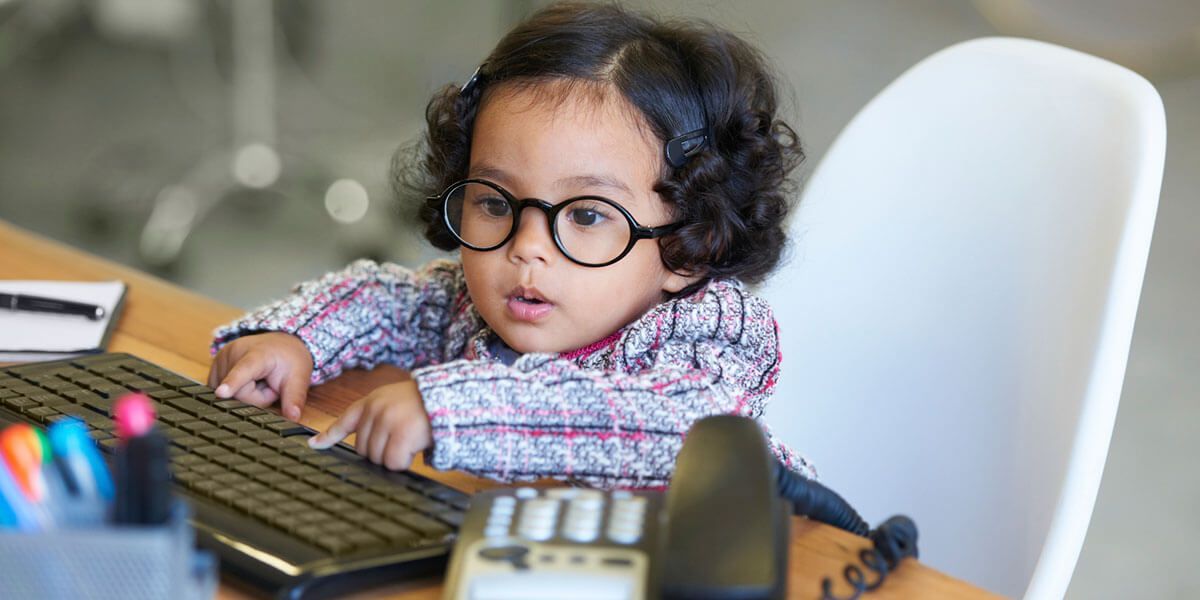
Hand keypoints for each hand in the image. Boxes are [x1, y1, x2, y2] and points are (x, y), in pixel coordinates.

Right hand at [207, 332, 313, 420]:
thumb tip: (294, 417)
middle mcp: (233, 353)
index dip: (232, 382)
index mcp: (257, 353)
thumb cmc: (288, 359)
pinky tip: (245, 382)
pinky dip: (236, 393)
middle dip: (256, 397)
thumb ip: (294, 398)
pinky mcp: (213, 370)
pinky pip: (223, 394)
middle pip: (239, 395)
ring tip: (256, 380)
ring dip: (246, 395)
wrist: (279, 344)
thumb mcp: (299, 377)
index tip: (222, 393)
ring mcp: (220, 361)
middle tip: (267, 383)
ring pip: (230, 396)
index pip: (243, 370)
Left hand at [307, 380, 431, 470]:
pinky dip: (404, 462)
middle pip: (362, 449)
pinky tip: (414, 448)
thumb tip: (365, 447)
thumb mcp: (395, 403)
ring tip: (409, 440)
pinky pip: (393, 463)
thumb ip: (376, 418)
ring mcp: (387, 422)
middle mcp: (375, 410)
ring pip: (377, 458)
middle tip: (400, 440)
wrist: (448, 398)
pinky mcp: (401, 434)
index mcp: (371, 402)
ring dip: (393, 457)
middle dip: (380, 451)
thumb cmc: (424, 404)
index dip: (328, 436)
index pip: (344, 421)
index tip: (313, 445)